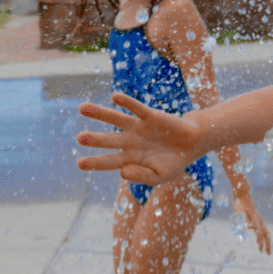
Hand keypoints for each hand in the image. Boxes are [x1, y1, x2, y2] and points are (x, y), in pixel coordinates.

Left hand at [76, 92, 202, 185]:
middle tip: (80, 138)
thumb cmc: (173, 163)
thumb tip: (122, 172)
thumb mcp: (159, 176)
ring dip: (100, 114)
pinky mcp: (150, 116)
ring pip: (116, 119)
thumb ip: (141, 176)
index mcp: (129, 158)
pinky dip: (127, 102)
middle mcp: (129, 141)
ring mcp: (138, 127)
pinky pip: (137, 108)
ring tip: (82, 108)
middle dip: (94, 139)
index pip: (109, 161)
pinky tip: (115, 97)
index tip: (80, 163)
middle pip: (108, 139)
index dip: (95, 162)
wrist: (192, 145)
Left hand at [234, 194, 271, 254]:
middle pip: (266, 234)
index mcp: (255, 219)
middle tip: (268, 254)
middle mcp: (259, 220)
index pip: (260, 232)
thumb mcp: (240, 211)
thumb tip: (249, 227)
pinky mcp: (256, 219)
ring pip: (265, 233)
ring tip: (264, 251)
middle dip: (267, 245)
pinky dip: (262, 237)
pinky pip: (262, 230)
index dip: (260, 240)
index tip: (260, 248)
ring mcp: (259, 220)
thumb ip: (245, 219)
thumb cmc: (240, 203)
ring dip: (265, 242)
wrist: (243, 195)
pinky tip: (259, 241)